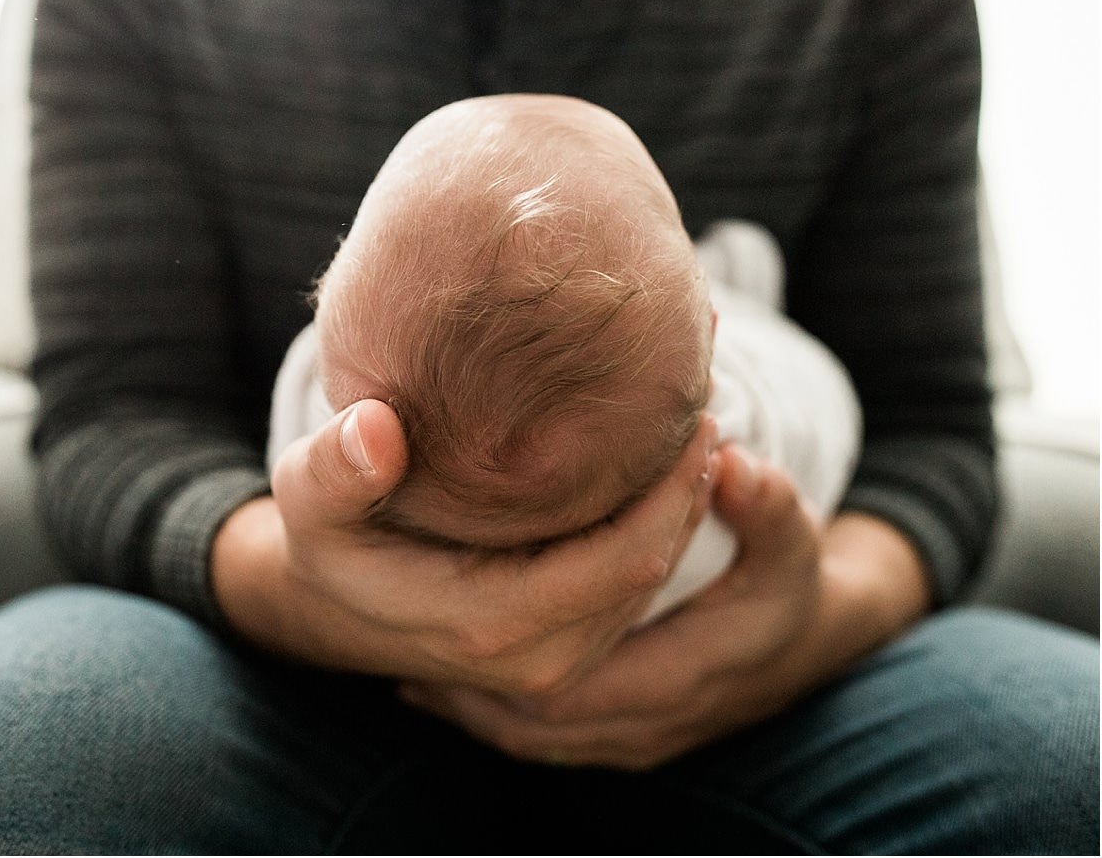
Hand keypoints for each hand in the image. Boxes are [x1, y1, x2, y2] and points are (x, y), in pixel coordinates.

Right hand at [213, 399, 718, 693]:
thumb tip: (374, 426)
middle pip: (649, 574)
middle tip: (706, 403)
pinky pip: (628, 592)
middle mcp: (535, 661)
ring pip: (647, 586)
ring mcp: (552, 665)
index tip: (692, 411)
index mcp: (489, 625)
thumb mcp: (308, 499)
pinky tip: (661, 470)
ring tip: (695, 428)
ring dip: (678, 510)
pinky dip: (653, 531)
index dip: (668, 491)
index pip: (620, 561)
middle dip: (687, 491)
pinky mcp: (560, 650)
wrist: (325, 605)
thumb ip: (336, 467)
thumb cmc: (325, 539)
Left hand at [400, 445, 930, 769]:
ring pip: (529, 738)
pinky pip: (539, 741)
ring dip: (467, 708)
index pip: (578, 683)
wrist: (812, 637)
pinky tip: (436, 686)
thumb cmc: (790, 579)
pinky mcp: (619, 738)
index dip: (506, 660)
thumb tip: (731, 465)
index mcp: (683, 680)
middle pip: (534, 723)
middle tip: (396, 649)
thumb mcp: (791, 540)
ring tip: (401, 668)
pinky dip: (488, 716)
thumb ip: (767, 506)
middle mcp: (650, 725)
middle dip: (465, 692)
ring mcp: (632, 742)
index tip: (445, 619)